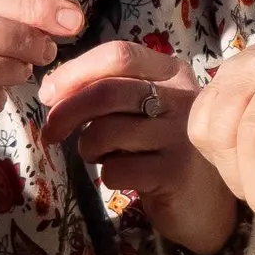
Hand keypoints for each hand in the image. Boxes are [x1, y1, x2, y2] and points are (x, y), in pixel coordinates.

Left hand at [40, 42, 236, 254]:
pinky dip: (107, 176)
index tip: (49, 94)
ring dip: (88, 148)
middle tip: (51, 133)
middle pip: (106, 91)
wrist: (205, 199)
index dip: (74, 72)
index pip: (119, 55)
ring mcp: (181, 135)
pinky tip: (125, 177)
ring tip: (104, 156)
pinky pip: (116, 169)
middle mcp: (182, 98)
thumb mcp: (145, 107)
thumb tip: (54, 90)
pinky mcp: (175, 172)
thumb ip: (110, 89)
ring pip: (105, 132)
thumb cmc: (163, 146)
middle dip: (66, 113)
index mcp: (173, 73)